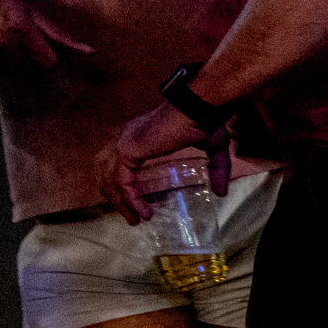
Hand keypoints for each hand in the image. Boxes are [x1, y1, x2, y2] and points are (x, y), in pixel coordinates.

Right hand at [0, 0, 95, 80]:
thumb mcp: (24, 7)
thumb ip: (56, 33)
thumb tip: (88, 52)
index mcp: (19, 25)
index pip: (48, 63)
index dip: (46, 57)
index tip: (39, 48)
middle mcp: (2, 42)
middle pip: (30, 69)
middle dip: (27, 58)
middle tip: (12, 38)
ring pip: (11, 74)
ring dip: (9, 63)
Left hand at [97, 102, 211, 220]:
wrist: (199, 108)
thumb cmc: (204, 121)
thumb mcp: (213, 148)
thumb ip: (216, 169)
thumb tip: (222, 192)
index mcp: (138, 135)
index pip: (117, 162)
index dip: (123, 184)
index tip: (137, 205)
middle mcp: (125, 138)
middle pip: (105, 172)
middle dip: (115, 196)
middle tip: (131, 217)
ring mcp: (124, 143)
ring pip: (109, 179)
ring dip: (120, 202)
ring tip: (135, 219)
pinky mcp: (128, 151)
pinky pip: (121, 182)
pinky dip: (129, 200)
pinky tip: (144, 212)